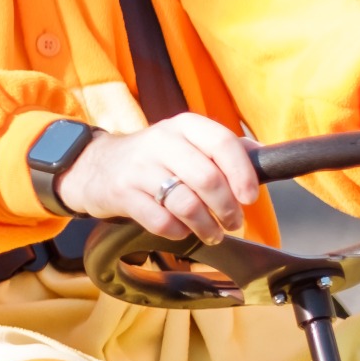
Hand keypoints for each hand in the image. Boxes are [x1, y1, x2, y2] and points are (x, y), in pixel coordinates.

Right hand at [56, 112, 262, 245]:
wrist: (94, 166)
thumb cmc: (154, 158)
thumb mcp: (185, 141)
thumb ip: (223, 148)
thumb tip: (265, 158)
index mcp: (183, 126)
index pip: (222, 142)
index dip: (242, 173)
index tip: (250, 197)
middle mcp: (160, 142)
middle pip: (207, 178)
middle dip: (227, 208)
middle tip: (234, 222)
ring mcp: (138, 168)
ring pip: (185, 204)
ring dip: (207, 226)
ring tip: (213, 233)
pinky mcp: (122, 193)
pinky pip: (161, 221)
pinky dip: (178, 232)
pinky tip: (181, 230)